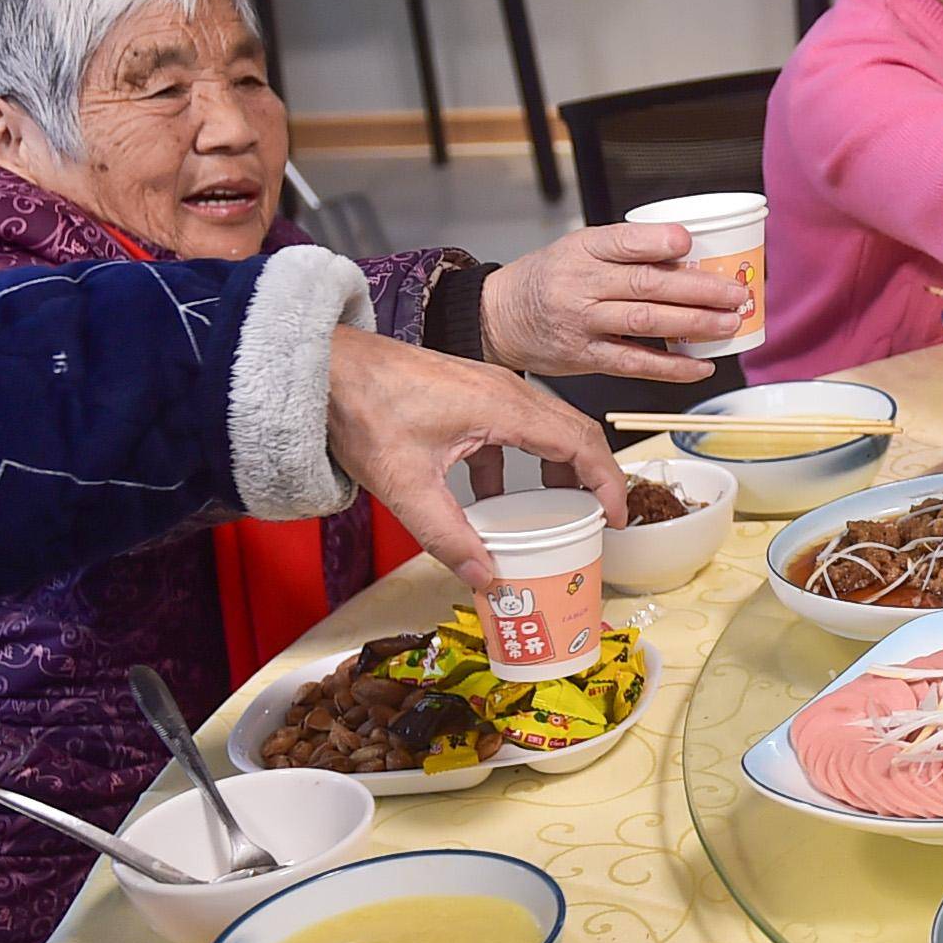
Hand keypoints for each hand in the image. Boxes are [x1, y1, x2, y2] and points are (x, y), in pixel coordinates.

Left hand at [325, 327, 627, 590]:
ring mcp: (488, 388)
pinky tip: (493, 493)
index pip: (582, 444)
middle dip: (593, 478)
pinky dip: (520, 461)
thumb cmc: (362, 407)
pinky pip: (514, 426)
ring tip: (557, 509)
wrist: (326, 366)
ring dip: (559, 468)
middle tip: (598, 518)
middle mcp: (507, 392)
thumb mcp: (405, 485)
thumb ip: (447, 535)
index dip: (608, 483)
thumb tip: (485, 576)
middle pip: (574, 433)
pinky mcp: (468, 393)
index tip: (616, 517)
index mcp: (505, 408)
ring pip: (547, 428)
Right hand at [477, 225, 749, 381]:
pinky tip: (701, 364)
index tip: (690, 242)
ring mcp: (583, 322)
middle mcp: (581, 283)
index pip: (624, 240)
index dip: (658, 241)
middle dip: (698, 289)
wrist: (499, 316)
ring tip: (730, 324)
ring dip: (694, 325)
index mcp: (583, 248)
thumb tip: (692, 253)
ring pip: (645, 322)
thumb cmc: (551, 278)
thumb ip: (627, 249)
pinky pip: (634, 363)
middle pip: (646, 284)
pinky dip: (671, 366)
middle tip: (736, 293)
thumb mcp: (579, 247)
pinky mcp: (585, 357)